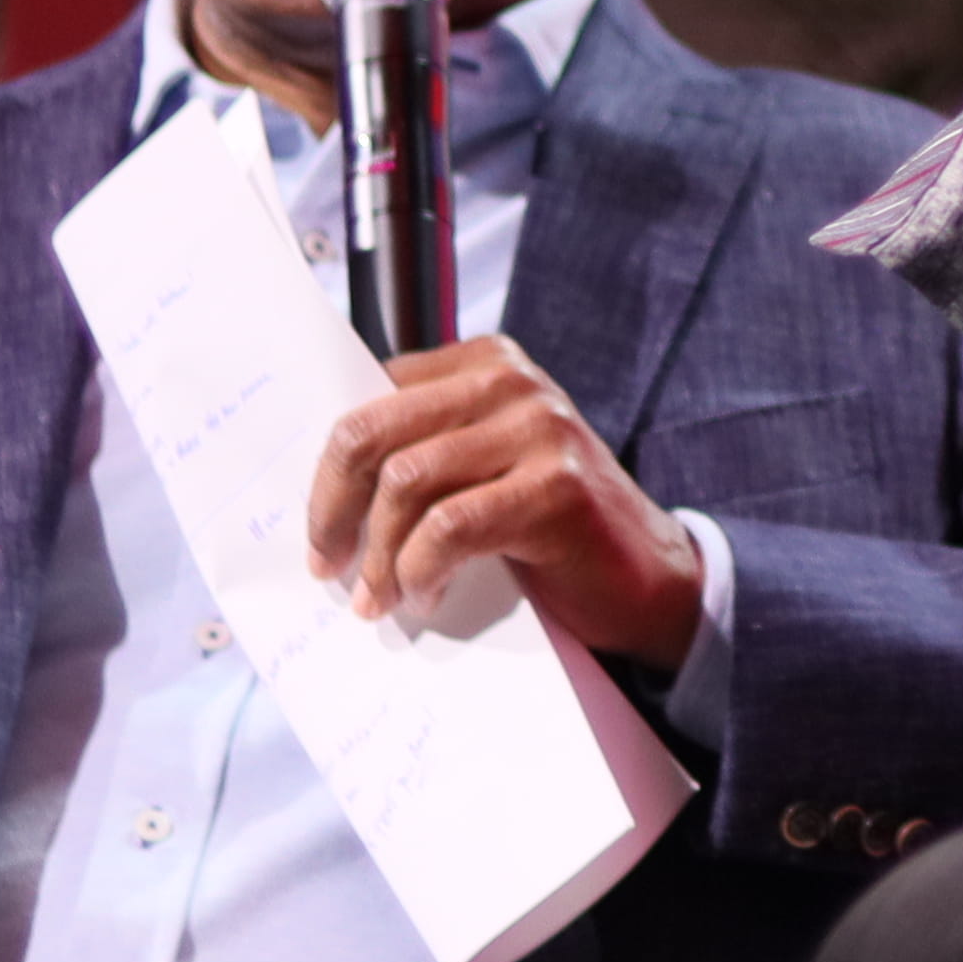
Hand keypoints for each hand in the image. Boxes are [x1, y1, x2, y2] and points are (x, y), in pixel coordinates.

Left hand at [309, 337, 702, 663]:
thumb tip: (321, 488)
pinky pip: (451, 527)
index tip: (317, 530)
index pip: (367, 397)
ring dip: (378, 555)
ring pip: (405, 481)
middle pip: (370, 432)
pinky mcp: (557, 487)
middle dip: (331, 509)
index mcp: (483, 362)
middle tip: (328, 566)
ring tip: (379, 599)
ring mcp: (540, 428)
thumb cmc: (548, 527)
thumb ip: (423, 451)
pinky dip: (422, 570)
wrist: (645, 577)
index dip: (325, 470)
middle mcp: (510, 380)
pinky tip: (427, 596)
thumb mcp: (482, 467)